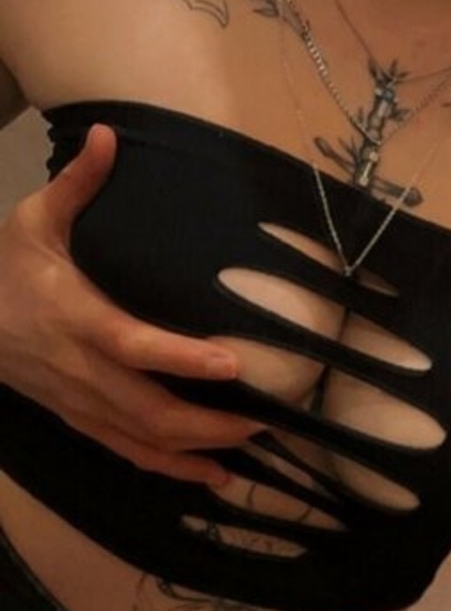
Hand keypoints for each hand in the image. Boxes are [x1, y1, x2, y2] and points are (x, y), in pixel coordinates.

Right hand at [0, 124, 257, 483]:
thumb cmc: (6, 268)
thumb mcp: (33, 219)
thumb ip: (77, 183)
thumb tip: (106, 134)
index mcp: (73, 316)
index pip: (131, 343)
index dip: (180, 358)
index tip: (231, 362)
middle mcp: (79, 368)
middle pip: (146, 408)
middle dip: (208, 421)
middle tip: (264, 418)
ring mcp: (79, 401)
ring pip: (142, 439)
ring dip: (198, 450)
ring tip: (251, 445)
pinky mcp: (80, 419)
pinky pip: (128, 452)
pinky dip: (172, 469)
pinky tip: (214, 476)